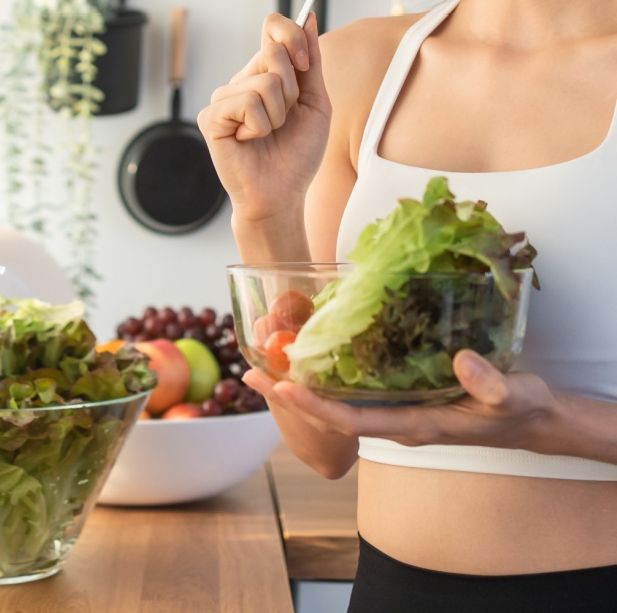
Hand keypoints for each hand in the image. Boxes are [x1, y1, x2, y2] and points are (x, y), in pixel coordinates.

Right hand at [197, 12, 331, 219]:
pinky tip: (249, 140)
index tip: (305, 64)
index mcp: (264, 72)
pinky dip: (259, 126)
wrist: (282, 194)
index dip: (292, 35)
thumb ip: (311, 62)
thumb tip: (310, 17)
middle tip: (285, 119)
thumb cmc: (297, 153)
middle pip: (273, 53)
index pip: (272, 27)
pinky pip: (247, 104)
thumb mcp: (315, 102)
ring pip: (265, 83)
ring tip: (268, 134)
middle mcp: (241, 80)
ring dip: (278, 115)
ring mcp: (223, 98)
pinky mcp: (211, 117)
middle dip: (292, 90)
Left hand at [243, 351, 555, 450]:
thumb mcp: (512, 394)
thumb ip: (490, 383)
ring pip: (338, 400)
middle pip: (332, 411)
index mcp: (415, 425)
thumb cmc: (518, 407)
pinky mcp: (399, 395)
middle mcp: (396, 420)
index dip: (316, 405)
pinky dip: (326, 372)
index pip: (353, 421)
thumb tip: (462, 360)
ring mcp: (395, 409)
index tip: (281, 386)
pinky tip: (306, 351)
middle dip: (291, 394)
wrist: (528, 417)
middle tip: (249, 372)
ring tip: (262, 359)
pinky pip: (353, 389)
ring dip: (301, 382)